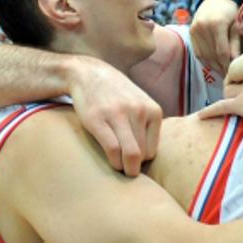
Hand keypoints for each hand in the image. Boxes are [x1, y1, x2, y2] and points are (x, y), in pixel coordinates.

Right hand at [66, 57, 162, 176]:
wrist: (88, 74)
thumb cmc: (117, 95)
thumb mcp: (141, 104)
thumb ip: (148, 126)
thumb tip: (150, 158)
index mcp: (153, 110)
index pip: (153, 150)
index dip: (143, 160)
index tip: (133, 161)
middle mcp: (139, 111)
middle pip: (143, 154)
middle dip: (134, 166)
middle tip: (125, 168)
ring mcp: (118, 114)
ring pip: (131, 154)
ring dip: (125, 167)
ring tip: (119, 166)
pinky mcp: (97, 119)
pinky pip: (113, 149)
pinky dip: (114, 162)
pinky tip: (111, 162)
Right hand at [189, 0, 240, 75]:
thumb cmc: (232, 11)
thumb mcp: (237, 25)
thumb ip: (235, 43)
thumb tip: (235, 62)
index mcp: (216, 24)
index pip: (222, 52)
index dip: (228, 65)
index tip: (234, 74)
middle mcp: (202, 27)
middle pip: (212, 56)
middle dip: (222, 68)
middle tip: (230, 77)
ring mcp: (194, 30)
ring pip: (204, 56)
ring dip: (214, 67)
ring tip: (223, 74)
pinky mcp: (191, 33)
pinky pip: (198, 52)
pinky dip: (206, 61)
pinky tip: (215, 66)